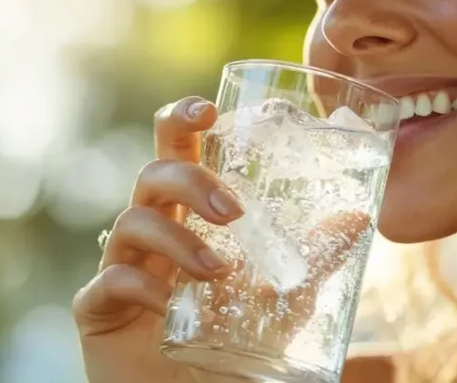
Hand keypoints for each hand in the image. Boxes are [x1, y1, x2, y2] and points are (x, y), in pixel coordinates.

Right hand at [73, 97, 369, 382]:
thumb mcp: (285, 299)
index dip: (182, 120)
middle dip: (189, 180)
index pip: (177, 152)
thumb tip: (358, 218)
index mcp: (187, 217)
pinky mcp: (98, 311)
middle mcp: (152, 234)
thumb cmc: (235, 344)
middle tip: (233, 212)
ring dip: (178, 240)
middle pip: (152, 175)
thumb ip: (312, 259)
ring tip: (220, 273)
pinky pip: (108, 282)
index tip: (209, 112)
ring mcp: (122, 268)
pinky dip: (143, 287)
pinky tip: (172, 307)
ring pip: (130, 223)